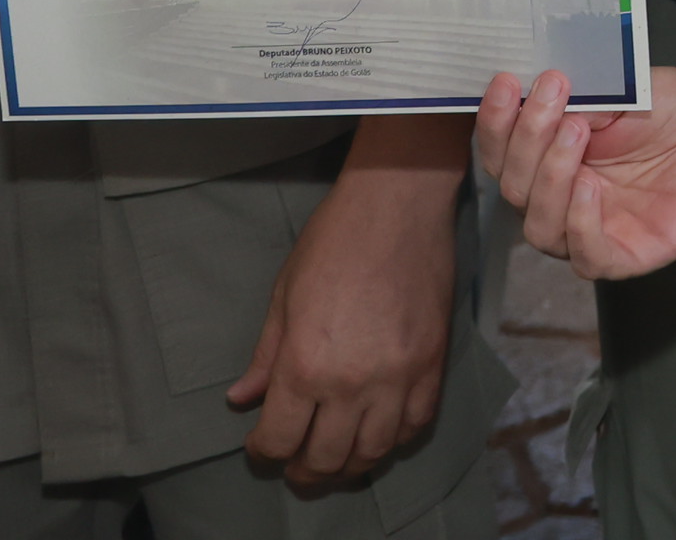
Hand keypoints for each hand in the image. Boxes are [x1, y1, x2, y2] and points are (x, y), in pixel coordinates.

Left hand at [227, 122, 458, 492]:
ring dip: (349, 466)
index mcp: (305, 365)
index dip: (263, 451)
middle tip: (295, 468)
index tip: (260, 446)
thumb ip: (265, 356)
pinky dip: (395, 439)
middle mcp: (352, 383)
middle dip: (304, 471)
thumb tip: (242, 398)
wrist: (398, 203)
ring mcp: (399, 377)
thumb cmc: (332, 241)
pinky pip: (416, 424)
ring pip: (374, 451)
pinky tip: (379, 433)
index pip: (280, 439)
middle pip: (326, 458)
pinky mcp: (433, 364)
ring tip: (335, 461)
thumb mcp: (283, 297)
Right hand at [479, 65, 675, 281]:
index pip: (502, 153)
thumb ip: (580, 102)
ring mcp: (593, 229)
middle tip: (554, 93)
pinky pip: (588, 256)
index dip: (496, 122)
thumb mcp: (620, 90)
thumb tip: (536, 99)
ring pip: (541, 228)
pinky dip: (580, 223)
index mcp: (550, 158)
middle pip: (515, 189)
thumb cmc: (674, 106)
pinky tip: (589, 186)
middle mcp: (563, 197)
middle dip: (527, 139)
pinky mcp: (629, 254)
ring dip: (550, 178)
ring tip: (576, 132)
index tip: (505, 81)